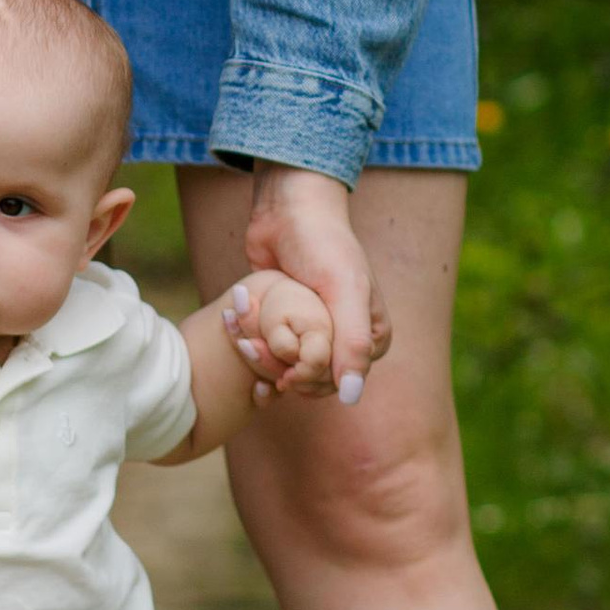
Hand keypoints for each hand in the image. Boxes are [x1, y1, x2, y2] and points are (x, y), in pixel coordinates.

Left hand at [243, 168, 389, 404]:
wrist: (289, 211)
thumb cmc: (323, 245)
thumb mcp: (343, 290)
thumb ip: (352, 343)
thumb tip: (351, 398)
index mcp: (372, 338)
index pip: (337, 383)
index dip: (307, 379)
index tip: (282, 368)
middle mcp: (347, 339)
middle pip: (310, 379)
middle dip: (277, 367)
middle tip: (248, 346)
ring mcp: (317, 333)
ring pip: (287, 368)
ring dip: (260, 358)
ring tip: (240, 337)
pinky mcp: (288, 325)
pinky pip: (271, 351)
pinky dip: (252, 347)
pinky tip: (237, 336)